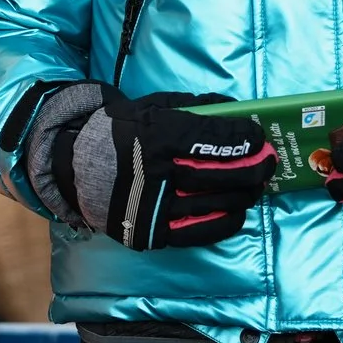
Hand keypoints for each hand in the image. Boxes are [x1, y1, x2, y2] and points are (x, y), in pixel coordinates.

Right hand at [61, 91, 275, 248]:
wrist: (75, 168)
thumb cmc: (120, 132)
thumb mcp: (153, 108)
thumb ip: (195, 108)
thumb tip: (235, 108)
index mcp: (157, 137)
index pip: (213, 138)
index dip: (243, 137)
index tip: (259, 136)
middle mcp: (158, 175)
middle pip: (224, 174)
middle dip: (255, 167)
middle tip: (268, 162)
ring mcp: (155, 209)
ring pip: (219, 204)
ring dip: (246, 194)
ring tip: (256, 186)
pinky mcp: (152, 234)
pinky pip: (202, 232)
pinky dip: (226, 221)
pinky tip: (236, 210)